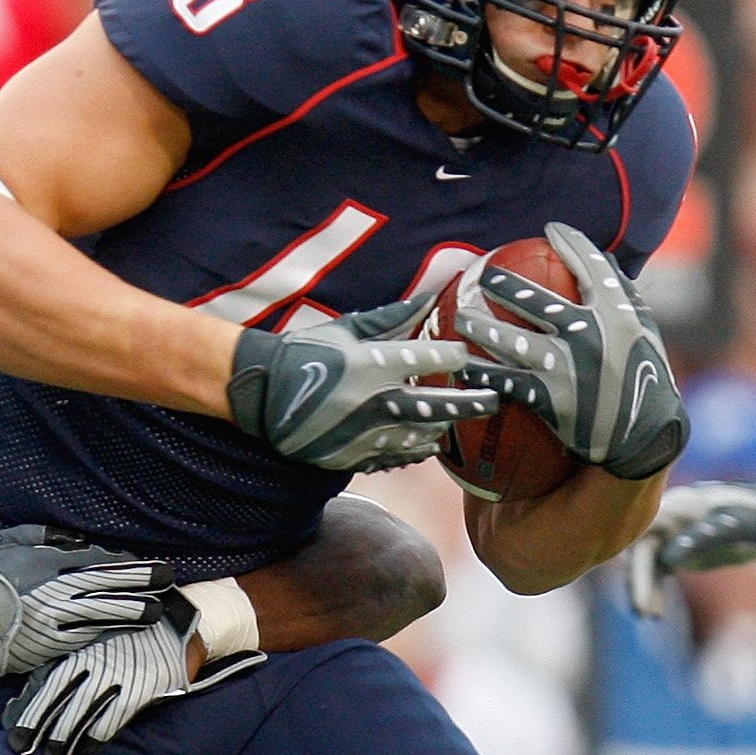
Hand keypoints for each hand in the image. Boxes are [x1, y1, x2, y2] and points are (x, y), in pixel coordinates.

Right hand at [0, 526, 173, 676]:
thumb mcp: (0, 542)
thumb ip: (38, 537)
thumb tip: (74, 540)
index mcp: (43, 561)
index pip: (94, 560)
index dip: (123, 564)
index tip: (144, 565)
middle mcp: (53, 589)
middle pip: (107, 583)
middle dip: (140, 582)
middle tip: (168, 579)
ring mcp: (54, 620)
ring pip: (103, 613)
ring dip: (134, 610)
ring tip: (158, 608)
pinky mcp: (49, 646)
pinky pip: (86, 638)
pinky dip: (110, 632)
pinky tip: (129, 630)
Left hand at [6, 592, 262, 754]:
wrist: (178, 620)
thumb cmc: (131, 629)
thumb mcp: (98, 634)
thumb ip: (72, 656)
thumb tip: (37, 685)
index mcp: (82, 645)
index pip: (48, 680)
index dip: (29, 706)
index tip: (11, 728)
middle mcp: (96, 660)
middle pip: (60, 698)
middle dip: (39, 724)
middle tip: (21, 747)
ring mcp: (119, 674)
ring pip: (83, 710)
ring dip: (65, 735)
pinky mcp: (141, 687)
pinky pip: (114, 716)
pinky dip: (98, 734)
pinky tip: (87, 748)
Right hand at [228, 291, 502, 471]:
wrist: (262, 395)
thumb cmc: (306, 353)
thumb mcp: (346, 329)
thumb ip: (392, 317)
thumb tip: (429, 298)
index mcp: (374, 364)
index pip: (433, 358)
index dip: (456, 355)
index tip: (468, 355)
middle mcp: (376, 401)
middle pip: (439, 405)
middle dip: (471, 402)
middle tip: (493, 399)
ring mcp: (366, 433)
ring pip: (423, 437)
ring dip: (443, 428)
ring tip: (453, 420)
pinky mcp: (355, 456)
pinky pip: (397, 457)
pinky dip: (414, 449)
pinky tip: (426, 443)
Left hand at [450, 222, 686, 479]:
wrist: (646, 438)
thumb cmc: (646, 379)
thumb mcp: (646, 333)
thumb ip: (626, 297)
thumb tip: (606, 259)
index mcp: (618, 314)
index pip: (591, 266)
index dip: (571, 242)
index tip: (551, 229)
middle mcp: (590, 335)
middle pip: (536, 300)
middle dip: (504, 285)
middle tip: (484, 276)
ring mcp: (568, 367)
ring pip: (512, 340)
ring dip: (481, 328)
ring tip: (461, 318)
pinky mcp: (552, 399)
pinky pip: (508, 382)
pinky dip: (484, 373)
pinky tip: (465, 367)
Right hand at [624, 478, 755, 614]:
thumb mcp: (737, 528)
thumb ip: (705, 538)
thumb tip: (670, 557)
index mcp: (679, 507)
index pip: (645, 539)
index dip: (639, 569)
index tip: (642, 599)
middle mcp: (670, 517)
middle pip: (642, 551)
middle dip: (640, 582)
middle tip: (643, 613)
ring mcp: (674, 532)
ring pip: (647, 562)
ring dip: (645, 588)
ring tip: (648, 616)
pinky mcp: (680, 546)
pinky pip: (658, 568)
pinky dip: (655, 588)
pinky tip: (656, 612)